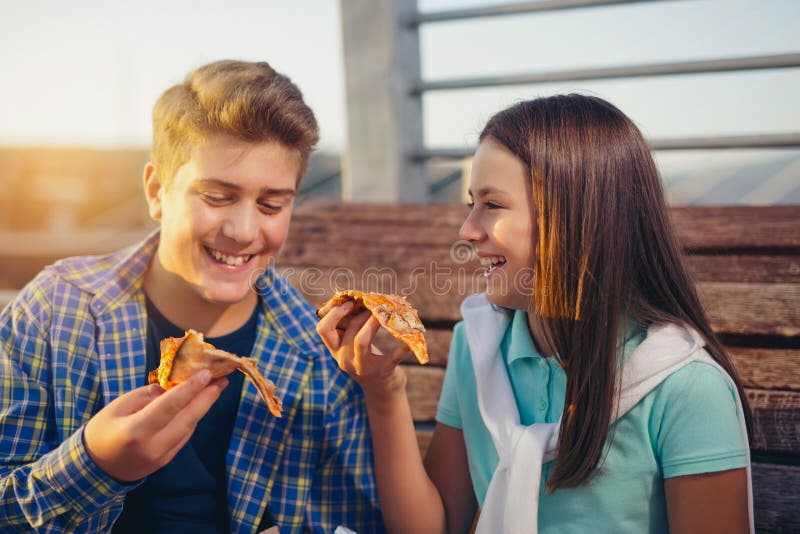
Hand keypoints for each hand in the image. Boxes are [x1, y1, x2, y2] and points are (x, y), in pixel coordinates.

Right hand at [83, 370, 227, 481]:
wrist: (95, 468)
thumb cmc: (103, 430)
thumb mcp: (118, 406)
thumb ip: (147, 395)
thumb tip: (174, 387)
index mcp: (137, 430)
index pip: (170, 406)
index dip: (191, 388)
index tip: (207, 373)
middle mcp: (153, 446)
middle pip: (188, 418)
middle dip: (208, 397)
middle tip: (223, 380)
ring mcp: (161, 456)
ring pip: (189, 427)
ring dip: (203, 407)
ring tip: (214, 388)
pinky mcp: (166, 461)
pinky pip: (184, 436)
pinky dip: (192, 418)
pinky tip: (198, 405)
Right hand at [316, 301, 406, 398]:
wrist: (381, 391)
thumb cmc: (367, 361)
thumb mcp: (352, 347)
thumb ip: (349, 330)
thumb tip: (358, 299)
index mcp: (336, 351)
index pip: (323, 330)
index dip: (333, 313)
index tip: (348, 303)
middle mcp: (345, 359)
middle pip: (348, 330)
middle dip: (361, 313)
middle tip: (373, 305)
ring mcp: (363, 367)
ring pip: (360, 340)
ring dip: (372, 322)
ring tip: (383, 314)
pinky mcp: (382, 371)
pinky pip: (393, 355)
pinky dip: (403, 345)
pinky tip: (413, 334)